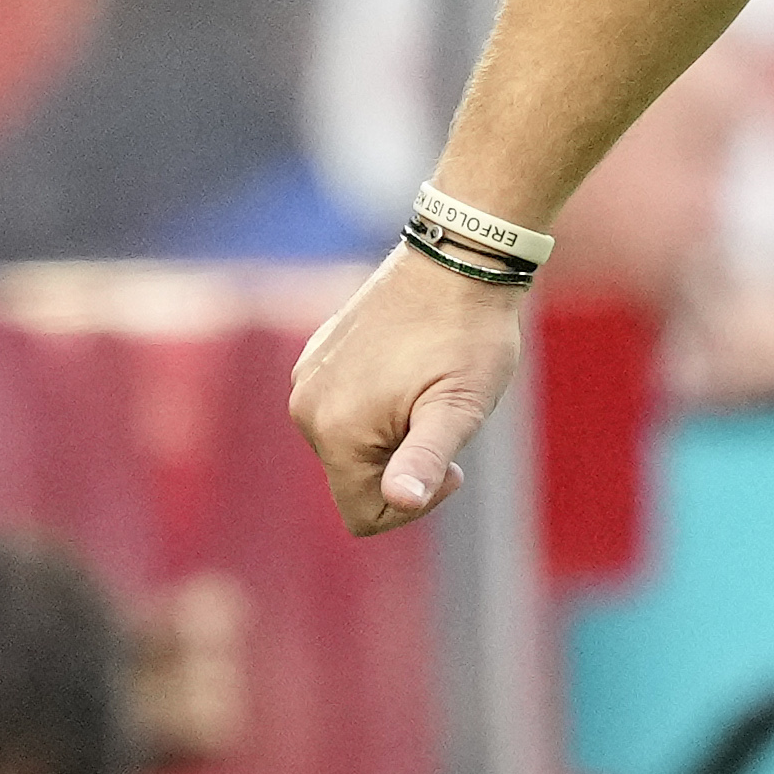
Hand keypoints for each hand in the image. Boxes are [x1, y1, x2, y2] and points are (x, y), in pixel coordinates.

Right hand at [288, 241, 526, 535]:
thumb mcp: (459, 406)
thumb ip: (425, 458)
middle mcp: (305, 408)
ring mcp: (307, 378)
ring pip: (349, 442)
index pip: (362, 515)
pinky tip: (410, 363)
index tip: (453, 463)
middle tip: (443, 414)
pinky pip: (342, 404)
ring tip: (428, 386)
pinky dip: (376, 401)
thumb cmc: (468, 336)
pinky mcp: (316, 354)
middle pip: (355, 478)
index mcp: (336, 431)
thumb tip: (400, 501)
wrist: (458, 258)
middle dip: (403, 461)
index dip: (414, 504)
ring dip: (391, 430)